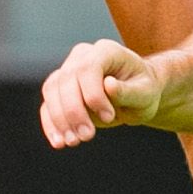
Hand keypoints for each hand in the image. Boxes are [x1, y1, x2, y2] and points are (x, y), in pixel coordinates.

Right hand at [38, 38, 160, 147]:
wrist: (136, 95)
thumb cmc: (143, 90)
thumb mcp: (145, 93)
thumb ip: (128, 90)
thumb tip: (108, 85)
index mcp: (105, 51)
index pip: (88, 68)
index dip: (93, 94)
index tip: (109, 117)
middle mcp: (82, 56)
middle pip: (66, 79)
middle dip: (74, 111)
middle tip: (87, 136)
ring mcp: (68, 71)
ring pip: (52, 91)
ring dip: (59, 119)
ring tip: (73, 142)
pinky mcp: (60, 91)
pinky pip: (47, 106)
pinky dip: (51, 125)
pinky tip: (59, 143)